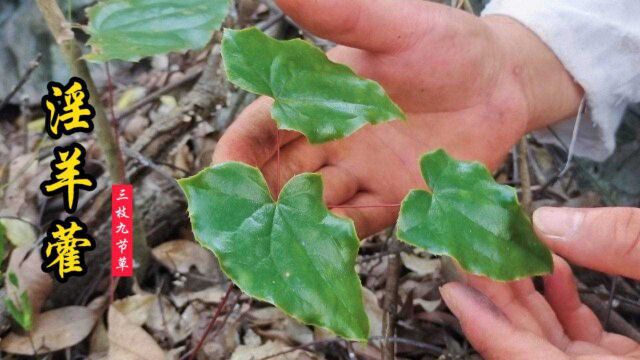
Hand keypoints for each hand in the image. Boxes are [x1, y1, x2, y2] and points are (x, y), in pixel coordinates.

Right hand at [213, 0, 582, 236]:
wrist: (502, 80)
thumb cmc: (445, 44)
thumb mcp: (389, 26)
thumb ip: (337, 14)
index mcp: (316, 101)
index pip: (259, 132)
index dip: (237, 156)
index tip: (224, 180)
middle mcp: (330, 142)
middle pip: (277, 178)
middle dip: (257, 205)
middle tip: (243, 230)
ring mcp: (360, 174)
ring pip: (312, 208)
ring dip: (293, 228)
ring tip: (279, 249)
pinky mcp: (394, 200)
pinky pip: (356, 224)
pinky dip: (338, 238)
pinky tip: (325, 251)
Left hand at [441, 207, 639, 358]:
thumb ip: (621, 243)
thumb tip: (551, 221)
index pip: (520, 356)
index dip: (483, 322)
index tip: (453, 289)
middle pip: (526, 342)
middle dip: (498, 296)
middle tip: (472, 253)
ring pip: (548, 337)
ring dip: (526, 292)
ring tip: (505, 251)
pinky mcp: (623, 359)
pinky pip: (576, 334)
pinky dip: (560, 301)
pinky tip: (552, 267)